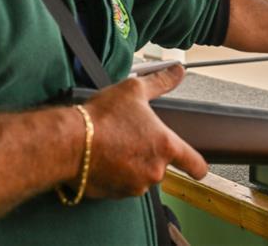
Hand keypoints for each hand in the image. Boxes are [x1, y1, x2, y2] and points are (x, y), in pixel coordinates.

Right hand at [80, 65, 207, 197]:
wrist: (70, 142)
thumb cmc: (103, 117)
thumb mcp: (134, 90)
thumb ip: (160, 82)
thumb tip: (178, 71)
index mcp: (165, 147)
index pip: (195, 164)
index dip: (197, 166)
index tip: (198, 168)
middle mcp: (154, 171)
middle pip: (161, 166)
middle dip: (149, 155)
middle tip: (131, 138)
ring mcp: (134, 185)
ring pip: (140, 176)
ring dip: (132, 165)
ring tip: (114, 146)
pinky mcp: (114, 195)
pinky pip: (120, 186)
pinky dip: (115, 175)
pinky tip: (103, 159)